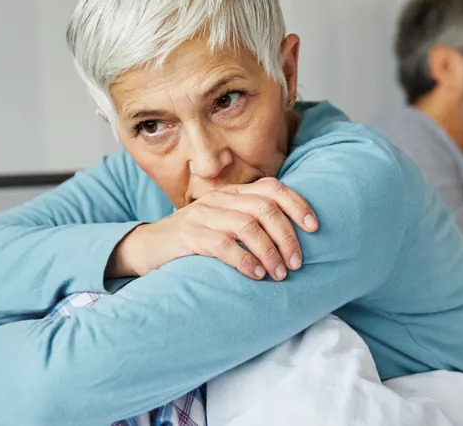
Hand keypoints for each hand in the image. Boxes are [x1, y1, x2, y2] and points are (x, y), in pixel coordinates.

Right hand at [108, 178, 318, 280]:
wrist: (148, 248)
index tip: (314, 227)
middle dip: (286, 236)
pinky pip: (222, 244)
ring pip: (246, 225)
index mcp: (232, 194)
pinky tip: (256, 274)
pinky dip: (243, 259)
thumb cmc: (195, 240)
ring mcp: (202, 216)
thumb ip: (252, 223)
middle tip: (297, 263)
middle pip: (264, 208)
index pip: (272, 188)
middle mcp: (219, 199)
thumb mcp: (225, 224)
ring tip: (279, 273)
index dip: (297, 205)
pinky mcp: (188, 236)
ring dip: (269, 251)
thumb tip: (293, 238)